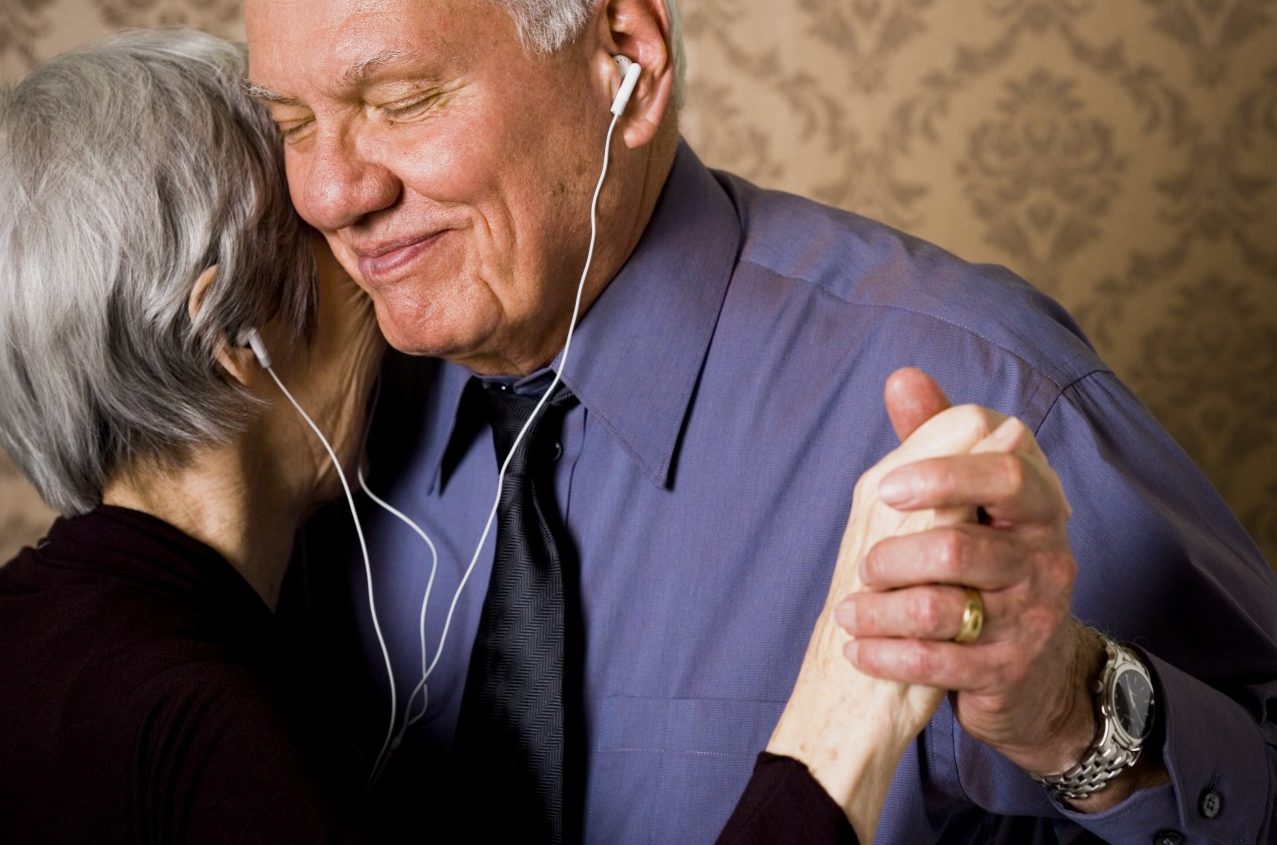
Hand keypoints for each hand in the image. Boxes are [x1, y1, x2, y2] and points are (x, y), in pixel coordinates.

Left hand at [765, 371, 997, 839]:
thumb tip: (902, 377)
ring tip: (847, 612)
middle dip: (893, 556)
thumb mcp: (969, 500)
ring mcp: (1032, 618)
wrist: (1032, 669)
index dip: (943, 474)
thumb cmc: (985, 563)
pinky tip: (858, 649)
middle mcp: (1047, 558)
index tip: (886, 488)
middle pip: (960, 547)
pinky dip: (885, 655)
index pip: (1007, 472)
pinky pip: (935, 662)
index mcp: (1039, 505)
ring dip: (878, 610)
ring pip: (939, 607)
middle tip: (862, 565)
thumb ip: (938, 440)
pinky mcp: (1008, 671)